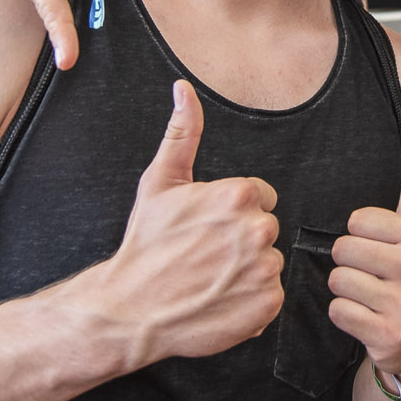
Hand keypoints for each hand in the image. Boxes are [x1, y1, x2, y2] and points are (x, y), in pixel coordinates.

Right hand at [100, 82, 283, 368]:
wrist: (130, 310)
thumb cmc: (145, 246)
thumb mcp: (159, 182)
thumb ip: (182, 133)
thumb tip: (184, 90)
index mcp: (239, 194)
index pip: (260, 197)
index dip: (232, 213)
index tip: (207, 230)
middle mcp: (258, 229)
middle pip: (265, 229)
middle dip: (241, 240)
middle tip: (205, 256)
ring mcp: (265, 269)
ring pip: (268, 262)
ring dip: (247, 271)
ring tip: (210, 279)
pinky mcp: (268, 304)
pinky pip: (271, 295)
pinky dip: (251, 301)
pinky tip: (220, 300)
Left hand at [329, 133, 400, 379]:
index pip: (357, 221)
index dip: (363, 235)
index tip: (382, 248)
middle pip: (343, 249)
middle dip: (352, 263)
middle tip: (374, 275)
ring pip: (337, 280)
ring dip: (347, 290)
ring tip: (370, 296)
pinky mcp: (387, 334)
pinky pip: (338, 311)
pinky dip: (346, 315)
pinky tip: (367, 317)